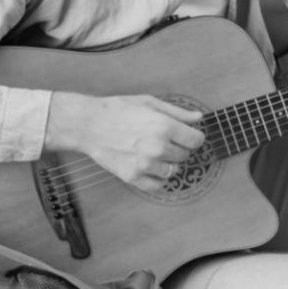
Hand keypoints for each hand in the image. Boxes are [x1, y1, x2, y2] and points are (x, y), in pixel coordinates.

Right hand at [46, 91, 204, 192]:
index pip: (196, 140)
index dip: (192, 137)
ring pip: (173, 171)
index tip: (185, 135)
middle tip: (162, 140)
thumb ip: (177, 112)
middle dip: (178, 148)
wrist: (89, 124)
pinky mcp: (133, 177)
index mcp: (165, 127)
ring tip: (153, 152)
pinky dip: (157, 178)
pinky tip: (149, 167)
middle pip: (185, 155)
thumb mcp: (150, 103)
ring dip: (167, 163)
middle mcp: (158, 148)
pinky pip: (158, 185)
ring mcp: (145, 165)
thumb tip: (199, 117)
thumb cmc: (119, 110)